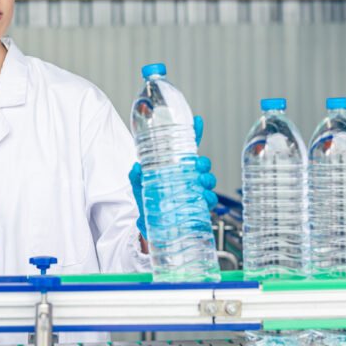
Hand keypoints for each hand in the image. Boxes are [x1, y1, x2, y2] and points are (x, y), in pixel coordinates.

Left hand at [130, 115, 218, 238]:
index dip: (194, 133)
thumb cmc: (148, 202)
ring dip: (208, 179)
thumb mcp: (140, 187)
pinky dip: (209, 198)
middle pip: (203, 165)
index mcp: (176, 168)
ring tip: (201, 181)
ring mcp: (195, 192)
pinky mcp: (199, 207)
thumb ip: (136, 177)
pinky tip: (204, 198)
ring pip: (209, 181)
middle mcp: (188, 178)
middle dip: (203, 163)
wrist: (150, 225)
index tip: (196, 121)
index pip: (187, 148)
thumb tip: (136, 167)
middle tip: (197, 164)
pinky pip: (210, 200)